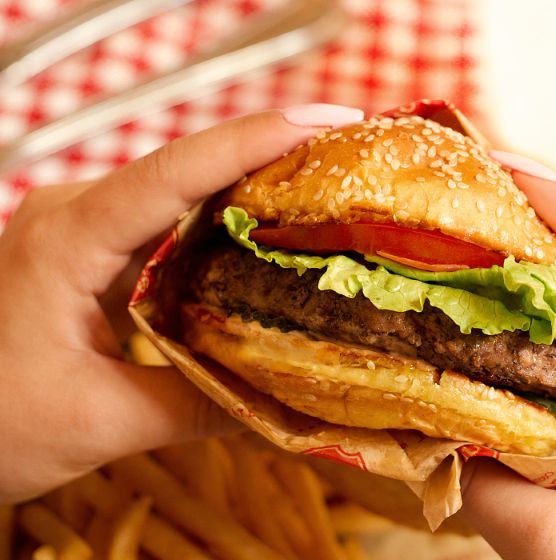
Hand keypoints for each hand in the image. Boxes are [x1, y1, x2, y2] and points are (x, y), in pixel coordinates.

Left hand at [0, 104, 363, 502]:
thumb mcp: (101, 423)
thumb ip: (196, 408)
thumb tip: (287, 405)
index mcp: (66, 241)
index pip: (172, 174)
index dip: (251, 141)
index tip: (322, 123)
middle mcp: (74, 215)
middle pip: (186, 168)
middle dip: (269, 153)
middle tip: (345, 155)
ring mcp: (83, 228)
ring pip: (180, 193)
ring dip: (250, 187)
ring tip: (324, 187)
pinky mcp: (94, 251)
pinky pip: (168, 224)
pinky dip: (223, 224)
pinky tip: (269, 235)